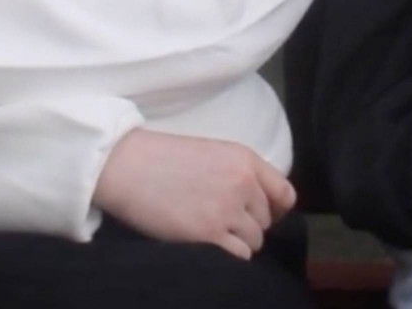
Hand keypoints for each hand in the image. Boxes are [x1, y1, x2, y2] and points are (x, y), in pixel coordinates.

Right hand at [93, 128, 295, 259]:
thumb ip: (239, 173)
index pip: (285, 193)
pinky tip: (210, 246)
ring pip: (255, 241)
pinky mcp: (209, 234)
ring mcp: (227, 209)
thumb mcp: (211, 153)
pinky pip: (240, 257)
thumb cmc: (163, 159)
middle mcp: (243, 183)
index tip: (259, 215)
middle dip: (248, 225)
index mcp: (245, 159)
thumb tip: (259, 205)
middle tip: (221, 223)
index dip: (276, 209)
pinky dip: (229, 256)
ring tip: (212, 234)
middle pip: (266, 221)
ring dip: (238, 242)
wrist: (126, 166)